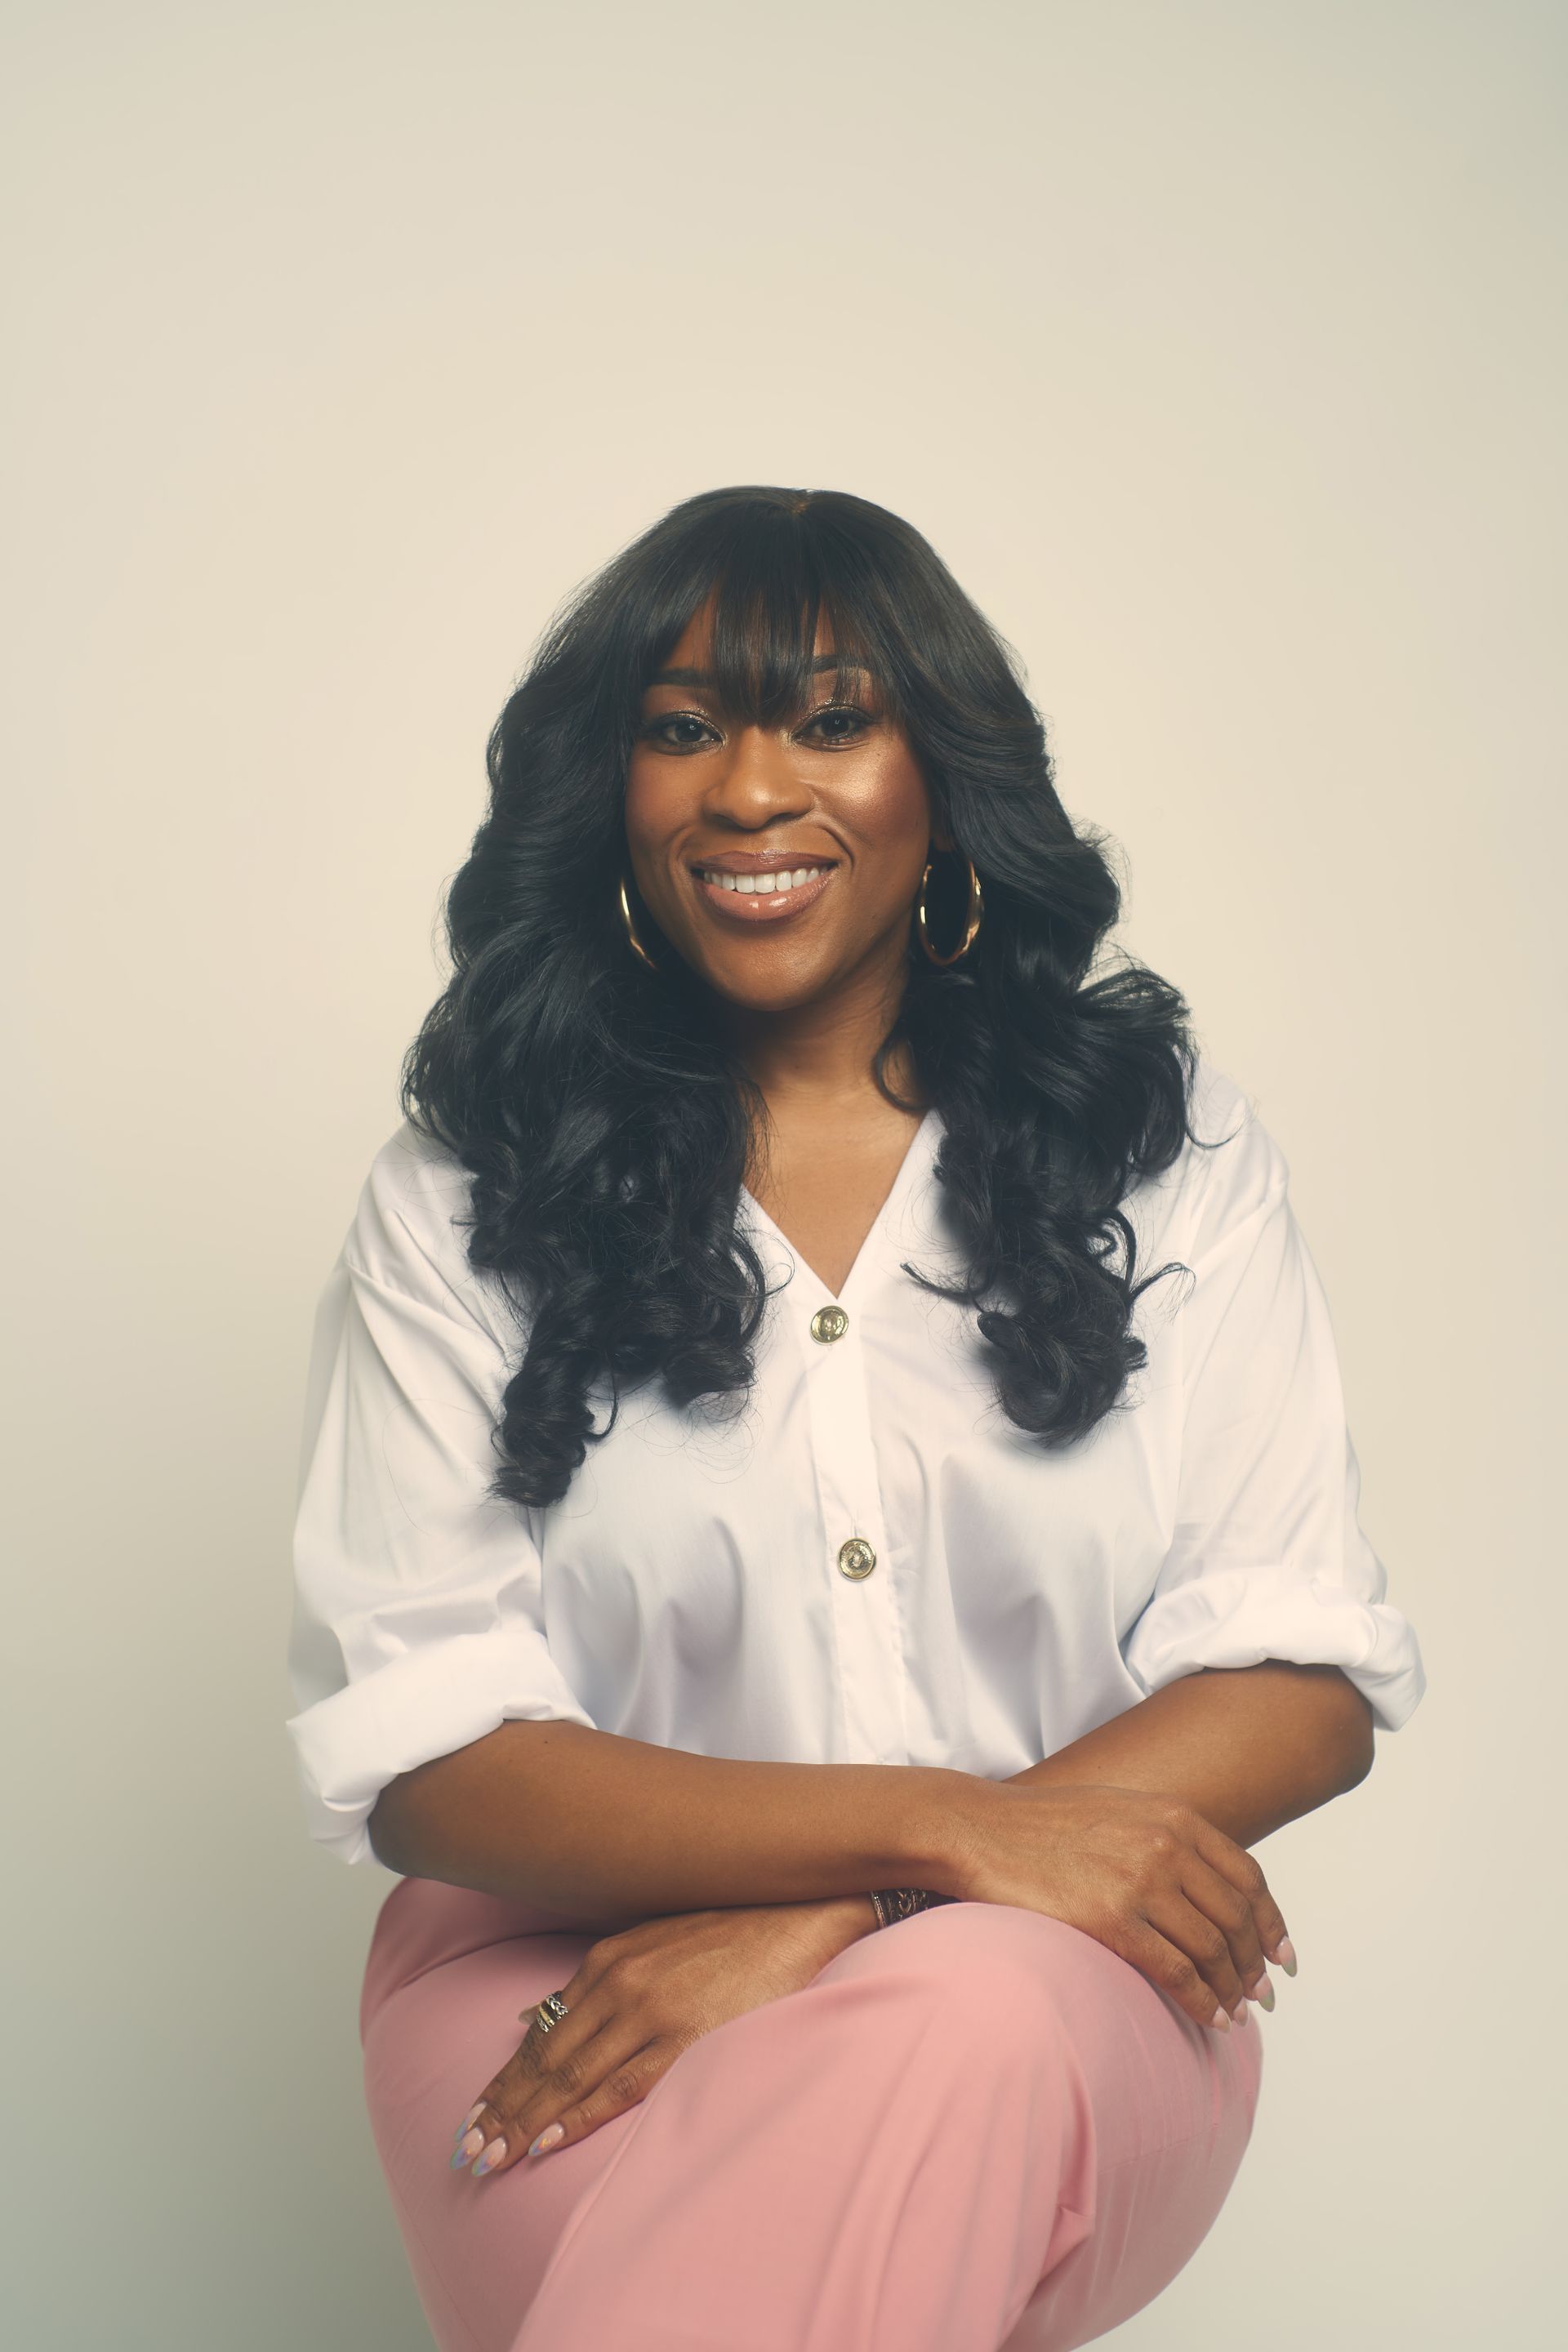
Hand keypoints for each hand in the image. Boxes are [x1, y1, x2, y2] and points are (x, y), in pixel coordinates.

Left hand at [450, 1895, 875, 2178]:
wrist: (793, 1919)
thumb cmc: (723, 1934)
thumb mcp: (646, 1942)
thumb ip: (589, 1980)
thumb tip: (529, 2014)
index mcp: (606, 1960)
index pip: (540, 2033)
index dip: (504, 2080)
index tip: (473, 2117)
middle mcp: (618, 1984)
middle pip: (545, 2060)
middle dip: (502, 2110)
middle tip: (465, 2152)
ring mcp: (649, 2012)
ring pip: (571, 2078)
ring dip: (525, 2122)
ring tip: (490, 2158)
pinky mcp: (684, 2038)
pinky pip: (619, 2087)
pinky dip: (578, 2115)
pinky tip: (547, 2140)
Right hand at [948, 1779, 1294, 2032]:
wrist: (978, 1829)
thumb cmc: (1040, 1825)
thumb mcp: (1117, 1810)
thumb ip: (1164, 1836)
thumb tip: (1202, 1882)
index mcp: (1172, 1816)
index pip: (1247, 1876)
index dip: (1271, 1921)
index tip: (1282, 1954)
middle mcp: (1164, 1844)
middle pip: (1235, 1917)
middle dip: (1255, 1962)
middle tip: (1263, 1995)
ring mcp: (1138, 1881)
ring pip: (1211, 1948)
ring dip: (1233, 1988)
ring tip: (1237, 2013)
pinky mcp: (1109, 1919)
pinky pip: (1176, 1970)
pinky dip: (1203, 2000)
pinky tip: (1212, 2018)